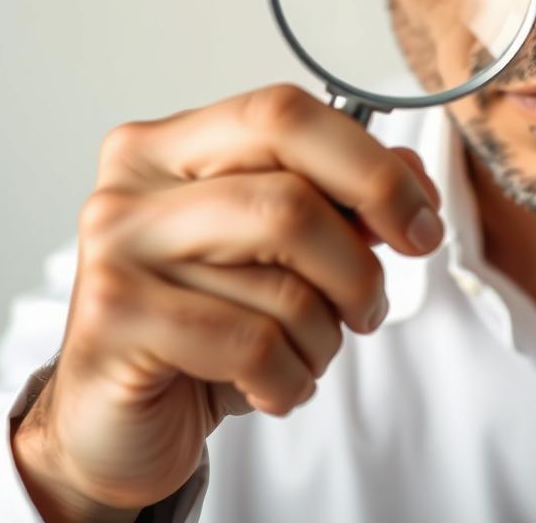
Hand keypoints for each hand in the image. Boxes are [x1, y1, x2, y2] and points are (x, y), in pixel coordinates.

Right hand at [11, 85, 442, 520]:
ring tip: (306, 353)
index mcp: (170, 143)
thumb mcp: (277, 252)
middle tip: (370, 306)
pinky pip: (253, 345)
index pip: (285, 116)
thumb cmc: (202, 321)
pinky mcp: (113, 322)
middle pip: (291, 198)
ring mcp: (116, 250)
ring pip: (281, 283)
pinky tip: (275, 385)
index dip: (371, 167)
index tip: (422, 222)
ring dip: (323, 335)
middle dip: (357, 265)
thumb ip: (341, 199)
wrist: (113, 418)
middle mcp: (134, 184)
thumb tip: (412, 176)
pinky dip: (290, 377)